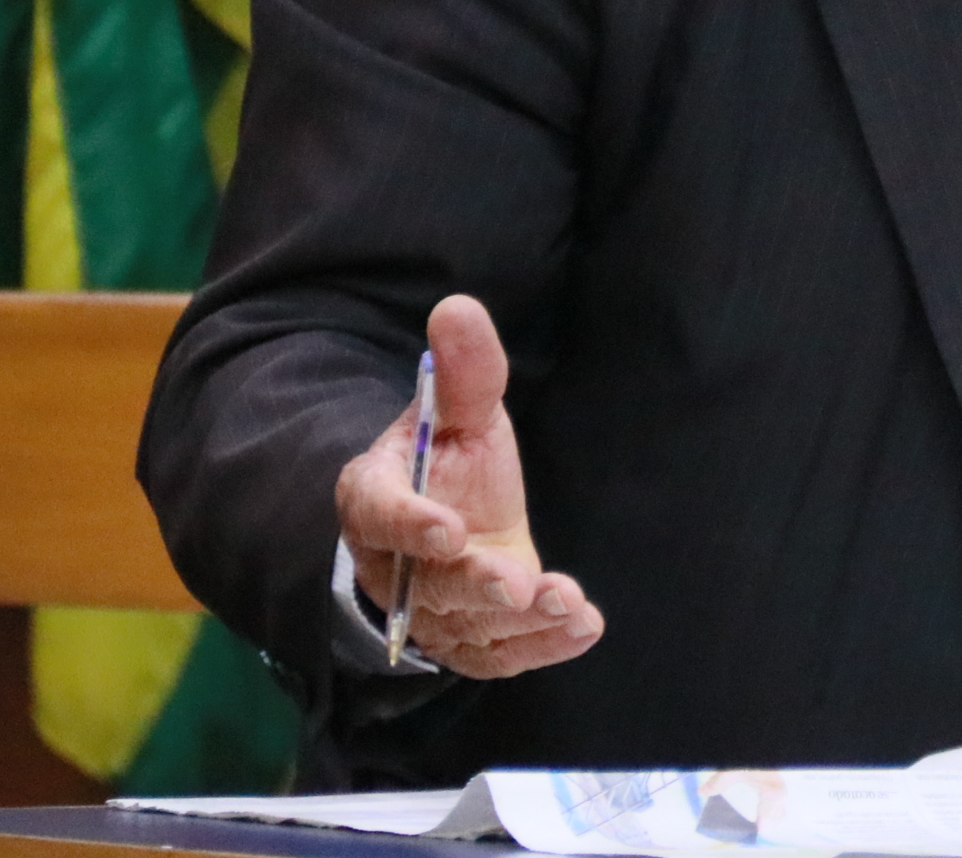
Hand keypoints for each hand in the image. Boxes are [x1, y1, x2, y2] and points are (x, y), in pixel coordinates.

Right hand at [335, 295, 603, 677]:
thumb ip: (465, 371)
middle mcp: (396, 565)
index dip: (408, 522)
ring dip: (520, 623)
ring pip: (468, 627)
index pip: (377, 513)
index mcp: (376, 498)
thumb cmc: (455, 462)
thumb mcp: (463, 412)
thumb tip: (459, 306)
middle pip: (428, 583)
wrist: (460, 521)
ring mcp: (433, 612)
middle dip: (474, 583)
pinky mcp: (472, 641)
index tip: (447, 527)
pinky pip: (500, 656)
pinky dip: (544, 648)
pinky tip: (584, 628)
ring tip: (568, 606)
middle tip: (515, 582)